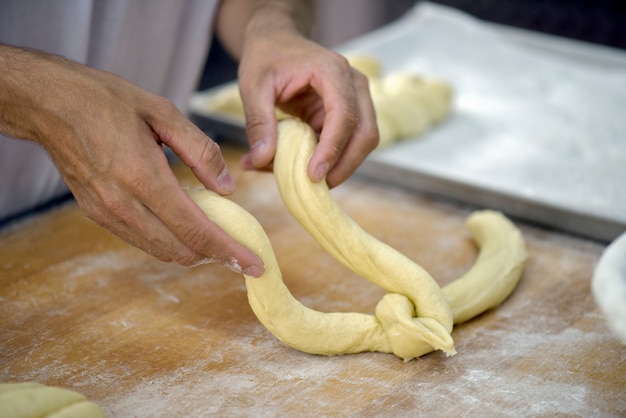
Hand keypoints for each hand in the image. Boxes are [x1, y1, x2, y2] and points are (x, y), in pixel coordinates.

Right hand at [0, 45, 263, 275]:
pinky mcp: (97, 214)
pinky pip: (141, 240)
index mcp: (144, 178)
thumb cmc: (107, 101)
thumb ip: (200, 152)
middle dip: (215, 255)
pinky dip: (168, 240)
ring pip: (161, 251)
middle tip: (238, 246)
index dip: (229, 252)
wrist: (51, 104)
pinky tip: (181, 223)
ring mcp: (107, 214)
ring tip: (215, 235)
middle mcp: (123, 205)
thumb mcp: (163, 113)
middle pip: (181, 250)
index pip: (196, 231)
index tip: (255, 265)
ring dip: (192, 250)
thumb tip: (227, 188)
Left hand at [237, 29, 378, 187]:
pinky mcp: (348, 114)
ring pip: (362, 142)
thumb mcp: (254, 86)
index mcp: (333, 71)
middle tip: (315, 187)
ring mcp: (356, 99)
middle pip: (365, 134)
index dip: (332, 149)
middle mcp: (354, 84)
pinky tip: (303, 167)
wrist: (277, 41)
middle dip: (344, 166)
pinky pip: (347, 143)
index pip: (344, 116)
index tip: (313, 175)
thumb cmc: (267, 58)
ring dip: (339, 166)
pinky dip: (330, 160)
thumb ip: (258, 122)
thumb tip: (261, 160)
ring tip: (305, 179)